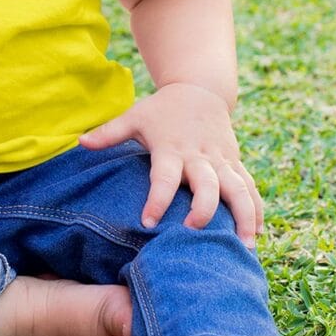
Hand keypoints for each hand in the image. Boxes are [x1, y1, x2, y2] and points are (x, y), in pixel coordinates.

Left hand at [79, 83, 262, 247]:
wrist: (199, 88)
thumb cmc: (161, 109)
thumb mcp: (135, 116)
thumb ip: (109, 133)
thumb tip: (79, 142)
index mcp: (171, 147)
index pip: (164, 177)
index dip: (157, 199)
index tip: (148, 222)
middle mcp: (199, 156)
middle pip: (207, 185)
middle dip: (203, 210)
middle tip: (194, 233)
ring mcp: (221, 160)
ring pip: (238, 188)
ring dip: (243, 216)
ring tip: (244, 246)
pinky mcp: (235, 163)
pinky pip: (250, 187)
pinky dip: (256, 210)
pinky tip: (256, 234)